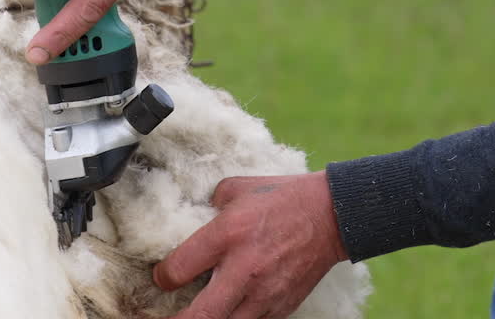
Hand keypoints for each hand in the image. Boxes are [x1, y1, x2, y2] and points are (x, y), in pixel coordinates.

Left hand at [154, 172, 348, 318]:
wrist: (332, 215)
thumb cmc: (284, 197)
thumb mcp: (238, 188)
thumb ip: (211, 204)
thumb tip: (195, 216)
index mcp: (228, 234)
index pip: (177, 270)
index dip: (162, 278)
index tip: (162, 277)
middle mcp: (244, 269)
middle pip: (199, 316)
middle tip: (166, 316)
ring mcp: (264, 293)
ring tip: (199, 313)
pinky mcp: (282, 307)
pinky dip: (236, 318)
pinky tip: (230, 308)